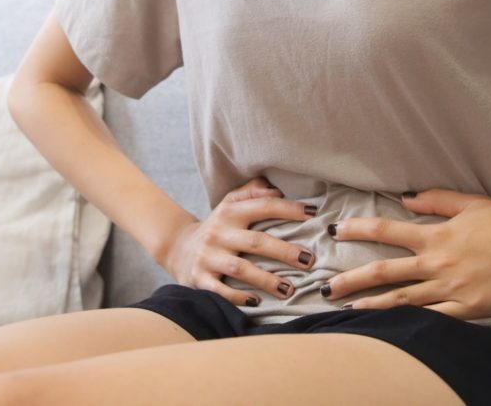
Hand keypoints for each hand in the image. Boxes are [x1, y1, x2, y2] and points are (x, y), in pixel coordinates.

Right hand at [160, 177, 318, 306]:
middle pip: (256, 242)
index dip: (289, 209)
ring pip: (240, 269)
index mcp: (230, 212)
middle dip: (285, 252)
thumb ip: (252, 192)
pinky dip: (238, 297)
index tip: (314, 215)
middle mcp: (219, 233)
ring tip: (290, 289)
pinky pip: (220, 290)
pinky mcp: (199, 278)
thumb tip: (276, 188)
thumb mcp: (230, 203)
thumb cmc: (217, 226)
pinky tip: (257, 302)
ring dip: (266, 280)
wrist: (177, 247)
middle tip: (310, 261)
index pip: (264, 206)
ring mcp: (208, 257)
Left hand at [320, 189, 490, 318]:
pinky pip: (434, 320)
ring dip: (371, 306)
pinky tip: (391, 331)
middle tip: (325, 288)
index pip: (386, 231)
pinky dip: (410, 324)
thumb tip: (406, 198)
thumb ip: (435, 201)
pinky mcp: (470, 309)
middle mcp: (438, 263)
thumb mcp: (471, 203)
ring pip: (403, 301)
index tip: (335, 232)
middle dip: (351, 280)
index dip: (358, 230)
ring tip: (346, 312)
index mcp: (436, 235)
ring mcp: (453, 289)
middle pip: (385, 272)